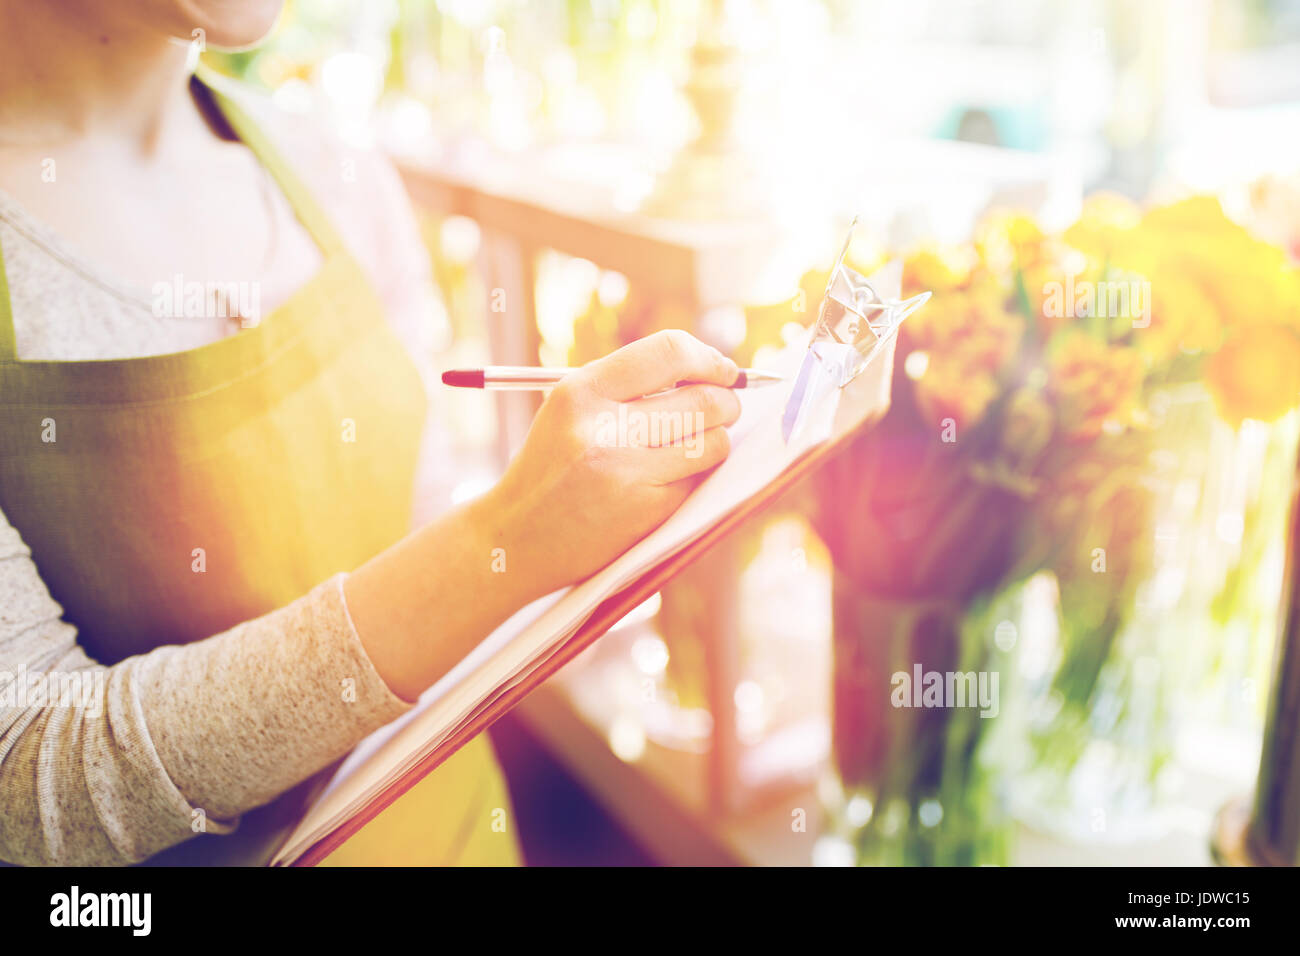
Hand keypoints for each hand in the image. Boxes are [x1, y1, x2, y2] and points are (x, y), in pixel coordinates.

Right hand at [483, 329, 741, 597]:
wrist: (516, 537)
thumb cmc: (553, 465)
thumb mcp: (572, 410)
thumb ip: (630, 385)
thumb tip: (712, 371)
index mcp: (580, 392)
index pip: (669, 352)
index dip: (708, 358)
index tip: (723, 370)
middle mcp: (602, 429)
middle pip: (702, 399)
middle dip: (727, 401)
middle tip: (727, 406)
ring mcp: (625, 474)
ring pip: (711, 443)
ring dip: (718, 439)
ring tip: (700, 440)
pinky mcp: (644, 513)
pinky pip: (697, 481)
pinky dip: (696, 475)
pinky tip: (673, 476)